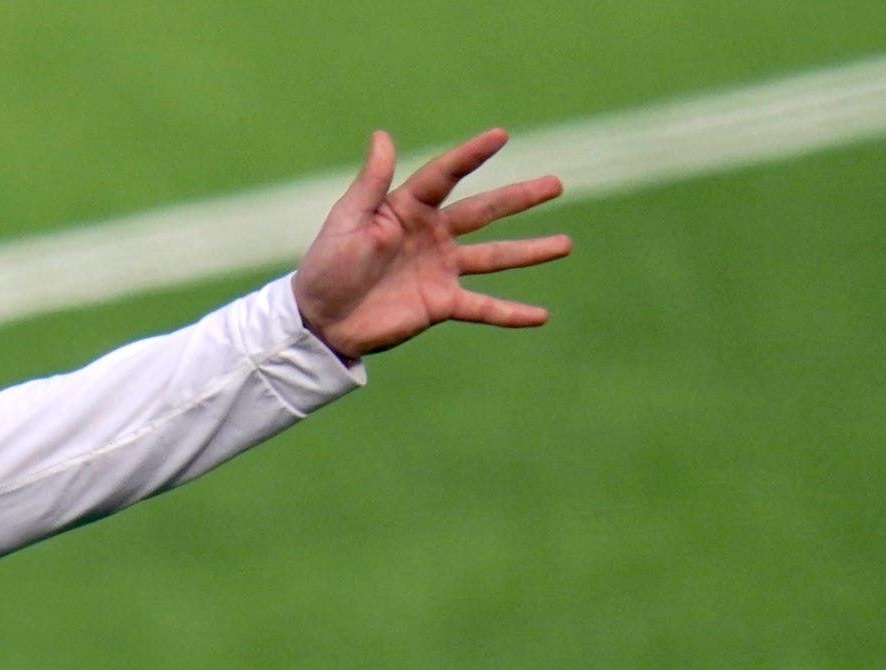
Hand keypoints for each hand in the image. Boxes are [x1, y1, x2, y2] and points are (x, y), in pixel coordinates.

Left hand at [292, 129, 571, 359]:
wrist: (320, 320)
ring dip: (530, 251)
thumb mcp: (348, 221)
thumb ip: (371, 182)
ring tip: (566, 244)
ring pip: (494, 256)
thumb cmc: (327, 265)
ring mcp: (441, 269)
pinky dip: (511, 313)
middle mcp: (432, 235)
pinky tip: (541, 315)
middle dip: (520, 198)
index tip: (500, 136)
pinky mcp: (441, 304)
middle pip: (484, 212)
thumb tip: (382, 135)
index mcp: (408, 208)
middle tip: (557, 184)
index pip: (445, 176)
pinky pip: (483, 307)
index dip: (471, 156)